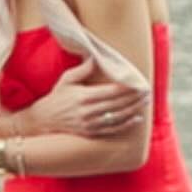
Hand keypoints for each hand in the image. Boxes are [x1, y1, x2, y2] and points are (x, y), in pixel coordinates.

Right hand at [25, 57, 146, 138]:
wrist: (44, 120)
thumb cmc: (57, 97)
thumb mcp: (66, 80)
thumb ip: (83, 70)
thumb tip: (95, 57)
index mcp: (84, 96)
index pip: (111, 91)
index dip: (127, 88)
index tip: (139, 82)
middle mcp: (88, 111)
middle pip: (118, 104)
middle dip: (134, 98)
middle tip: (147, 91)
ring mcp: (90, 124)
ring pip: (118, 117)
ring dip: (134, 110)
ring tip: (145, 102)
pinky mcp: (91, 133)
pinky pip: (112, 129)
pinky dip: (126, 125)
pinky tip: (136, 119)